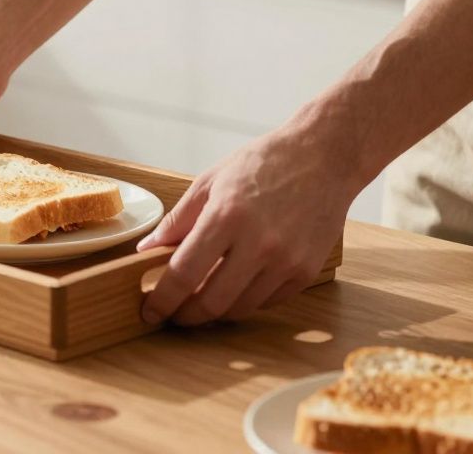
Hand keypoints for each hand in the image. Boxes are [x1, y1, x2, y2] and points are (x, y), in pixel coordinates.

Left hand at [137, 127, 363, 325]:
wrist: (325, 157)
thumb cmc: (265, 163)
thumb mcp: (211, 181)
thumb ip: (177, 220)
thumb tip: (147, 249)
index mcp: (227, 216)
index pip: (184, 273)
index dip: (162, 300)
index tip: (150, 311)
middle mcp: (259, 243)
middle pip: (211, 302)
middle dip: (186, 316)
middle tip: (173, 314)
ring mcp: (287, 261)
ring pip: (240, 309)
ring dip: (215, 312)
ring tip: (201, 300)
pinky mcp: (307, 271)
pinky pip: (267, 302)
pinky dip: (245, 301)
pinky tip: (235, 287)